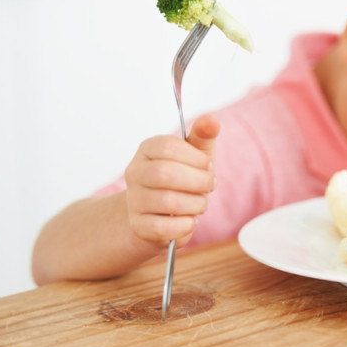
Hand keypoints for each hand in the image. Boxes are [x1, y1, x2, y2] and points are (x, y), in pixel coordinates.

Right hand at [124, 114, 219, 247]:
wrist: (160, 214)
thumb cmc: (183, 179)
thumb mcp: (195, 155)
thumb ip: (203, 135)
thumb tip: (212, 120)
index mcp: (147, 150)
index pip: (167, 146)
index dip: (195, 158)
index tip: (207, 166)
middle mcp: (135, 173)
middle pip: (165, 174)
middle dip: (198, 181)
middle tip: (210, 185)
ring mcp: (134, 200)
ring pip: (167, 202)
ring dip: (196, 204)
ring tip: (201, 203)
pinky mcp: (139, 226)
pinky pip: (164, 227)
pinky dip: (185, 225)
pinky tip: (190, 220)